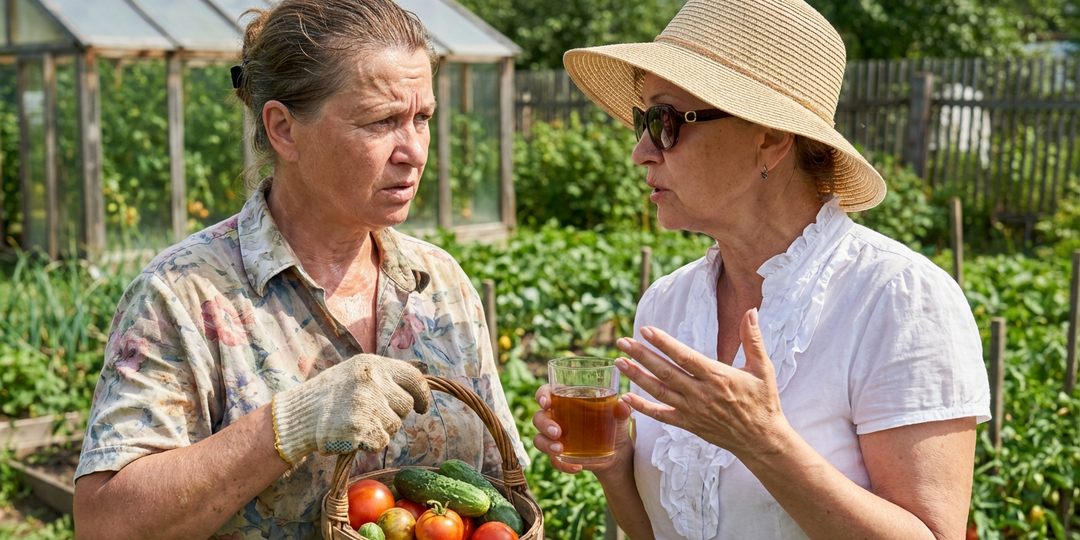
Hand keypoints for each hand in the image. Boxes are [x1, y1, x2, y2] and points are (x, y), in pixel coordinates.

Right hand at [272, 354, 430, 463]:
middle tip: (370, 415)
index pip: (413, 377)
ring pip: (394, 426)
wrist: (297, 416)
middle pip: (404, 405)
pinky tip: (352, 435)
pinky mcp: (361, 428)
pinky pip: (381, 442)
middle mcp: (372, 381)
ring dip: (380, 429)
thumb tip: (420, 380)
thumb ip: (384, 376)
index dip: (422, 394)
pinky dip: (370, 444)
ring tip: (356, 422)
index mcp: (372, 364)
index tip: (422, 407)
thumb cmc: (328, 396)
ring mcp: (367, 404)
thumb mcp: (355, 373)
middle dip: (393, 414)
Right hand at [531, 384, 633, 475]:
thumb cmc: (615, 426)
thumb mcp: (619, 417)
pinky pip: (553, 461)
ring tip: (560, 450)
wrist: (618, 454)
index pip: (546, 393)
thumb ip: (621, 410)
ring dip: (546, 445)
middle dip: (544, 424)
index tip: (547, 403)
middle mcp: (556, 418)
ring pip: (539, 439)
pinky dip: (562, 464)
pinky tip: (577, 467)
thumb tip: (623, 406)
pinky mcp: (560, 456)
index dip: (542, 395)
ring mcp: (556, 438)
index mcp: (567, 401)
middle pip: (539, 417)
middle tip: (558, 432)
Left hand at [614, 308, 787, 456]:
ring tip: (619, 362)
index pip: (684, 356)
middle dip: (641, 355)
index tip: (645, 330)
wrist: (762, 440)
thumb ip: (753, 339)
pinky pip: (661, 416)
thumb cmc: (764, 402)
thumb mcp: (763, 368)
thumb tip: (751, 311)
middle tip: (622, 341)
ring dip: (637, 376)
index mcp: (718, 376)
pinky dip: (642, 408)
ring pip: (659, 391)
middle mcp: (701, 393)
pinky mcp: (689, 425)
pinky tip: (626, 397)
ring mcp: (693, 411)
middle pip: (665, 372)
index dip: (663, 343)